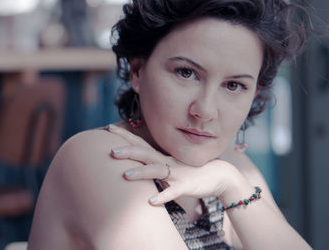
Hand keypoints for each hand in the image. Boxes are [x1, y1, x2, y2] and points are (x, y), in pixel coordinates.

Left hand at [106, 124, 242, 205]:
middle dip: (127, 151)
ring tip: (125, 175)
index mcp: (162, 157)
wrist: (219, 176)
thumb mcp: (171, 167)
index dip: (125, 135)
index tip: (109, 127)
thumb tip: (138, 164)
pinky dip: (162, 196)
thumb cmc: (191, 172)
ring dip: (140, 172)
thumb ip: (155, 165)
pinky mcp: (185, 186)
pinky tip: (150, 201)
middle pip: (145, 153)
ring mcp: (176, 173)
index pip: (140, 143)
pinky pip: (172, 191)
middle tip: (110, 151)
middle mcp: (167, 162)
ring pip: (156, 171)